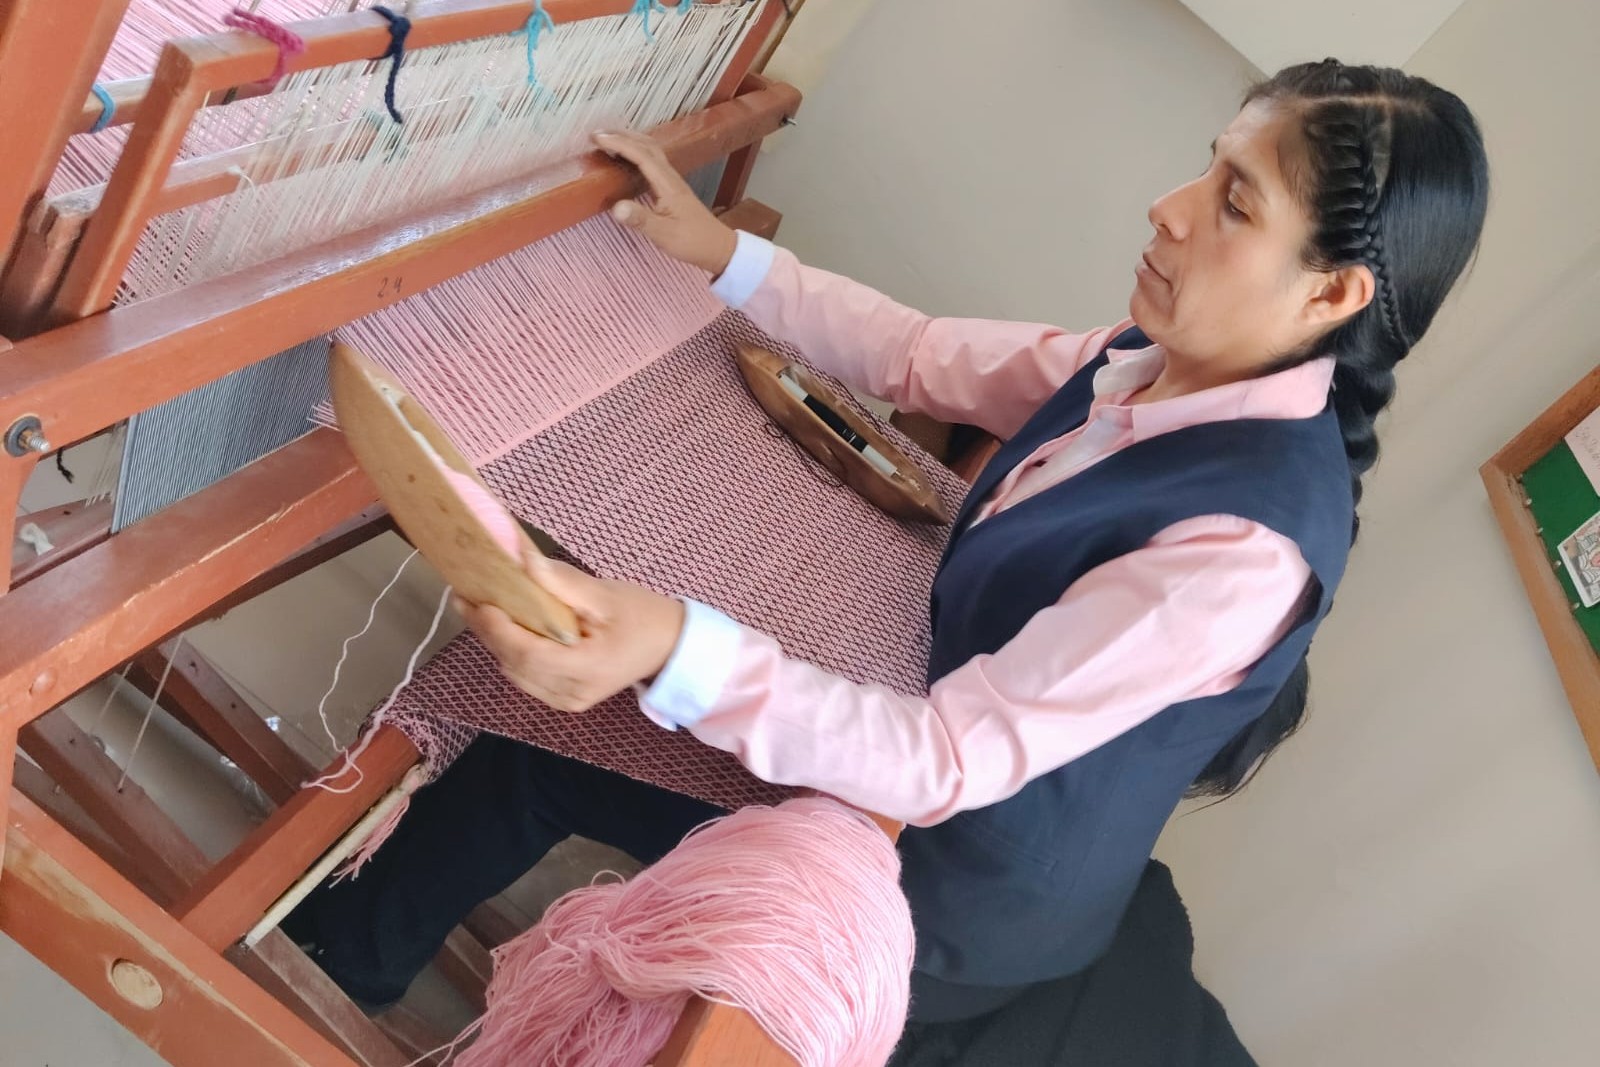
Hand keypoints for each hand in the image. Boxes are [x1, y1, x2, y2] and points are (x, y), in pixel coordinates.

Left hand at [454, 551, 686, 712]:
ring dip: (496, 641)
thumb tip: (520, 556)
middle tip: (466, 595)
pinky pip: (525, 677)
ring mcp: (567, 701)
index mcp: (587, 669)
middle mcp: (572, 693)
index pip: (527, 654)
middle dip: (487, 631)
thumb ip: (559, 581)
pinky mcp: (564, 699)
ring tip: (480, 606)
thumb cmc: (643, 616)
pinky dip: (511, 652)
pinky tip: (506, 627)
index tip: (477, 599)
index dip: (497, 629)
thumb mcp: (604, 594)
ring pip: (514, 672)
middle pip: (514, 664)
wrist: (669, 646)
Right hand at [593, 128, 738, 276]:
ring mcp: (672, 182)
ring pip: (651, 152)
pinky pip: (652, 163)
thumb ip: (641, 220)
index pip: (642, 155)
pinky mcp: (672, 189)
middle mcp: (670, 177)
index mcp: (668, 184)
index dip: (619, 144)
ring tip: (609, 141)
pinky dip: (637, 154)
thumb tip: (616, 206)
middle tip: (598, 134)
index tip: (598, 138)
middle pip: (647, 146)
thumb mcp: (664, 235)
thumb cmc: (693, 242)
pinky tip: (628, 161)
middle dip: (622, 136)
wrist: (719, 248)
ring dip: (630, 142)